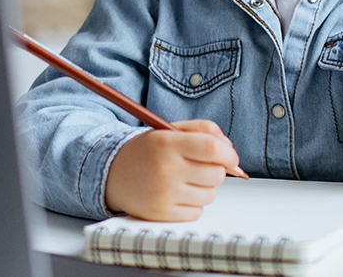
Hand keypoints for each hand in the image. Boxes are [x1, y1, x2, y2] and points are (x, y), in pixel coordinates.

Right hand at [103, 120, 241, 220]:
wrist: (112, 173)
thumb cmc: (147, 151)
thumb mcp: (169, 131)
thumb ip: (202, 130)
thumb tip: (229, 148)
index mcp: (168, 143)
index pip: (212, 148)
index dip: (229, 154)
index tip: (230, 157)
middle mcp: (166, 169)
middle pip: (216, 174)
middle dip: (216, 170)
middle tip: (200, 166)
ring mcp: (163, 194)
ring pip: (209, 195)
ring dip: (204, 188)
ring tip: (184, 180)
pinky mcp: (161, 214)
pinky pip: (196, 212)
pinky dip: (192, 204)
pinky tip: (176, 194)